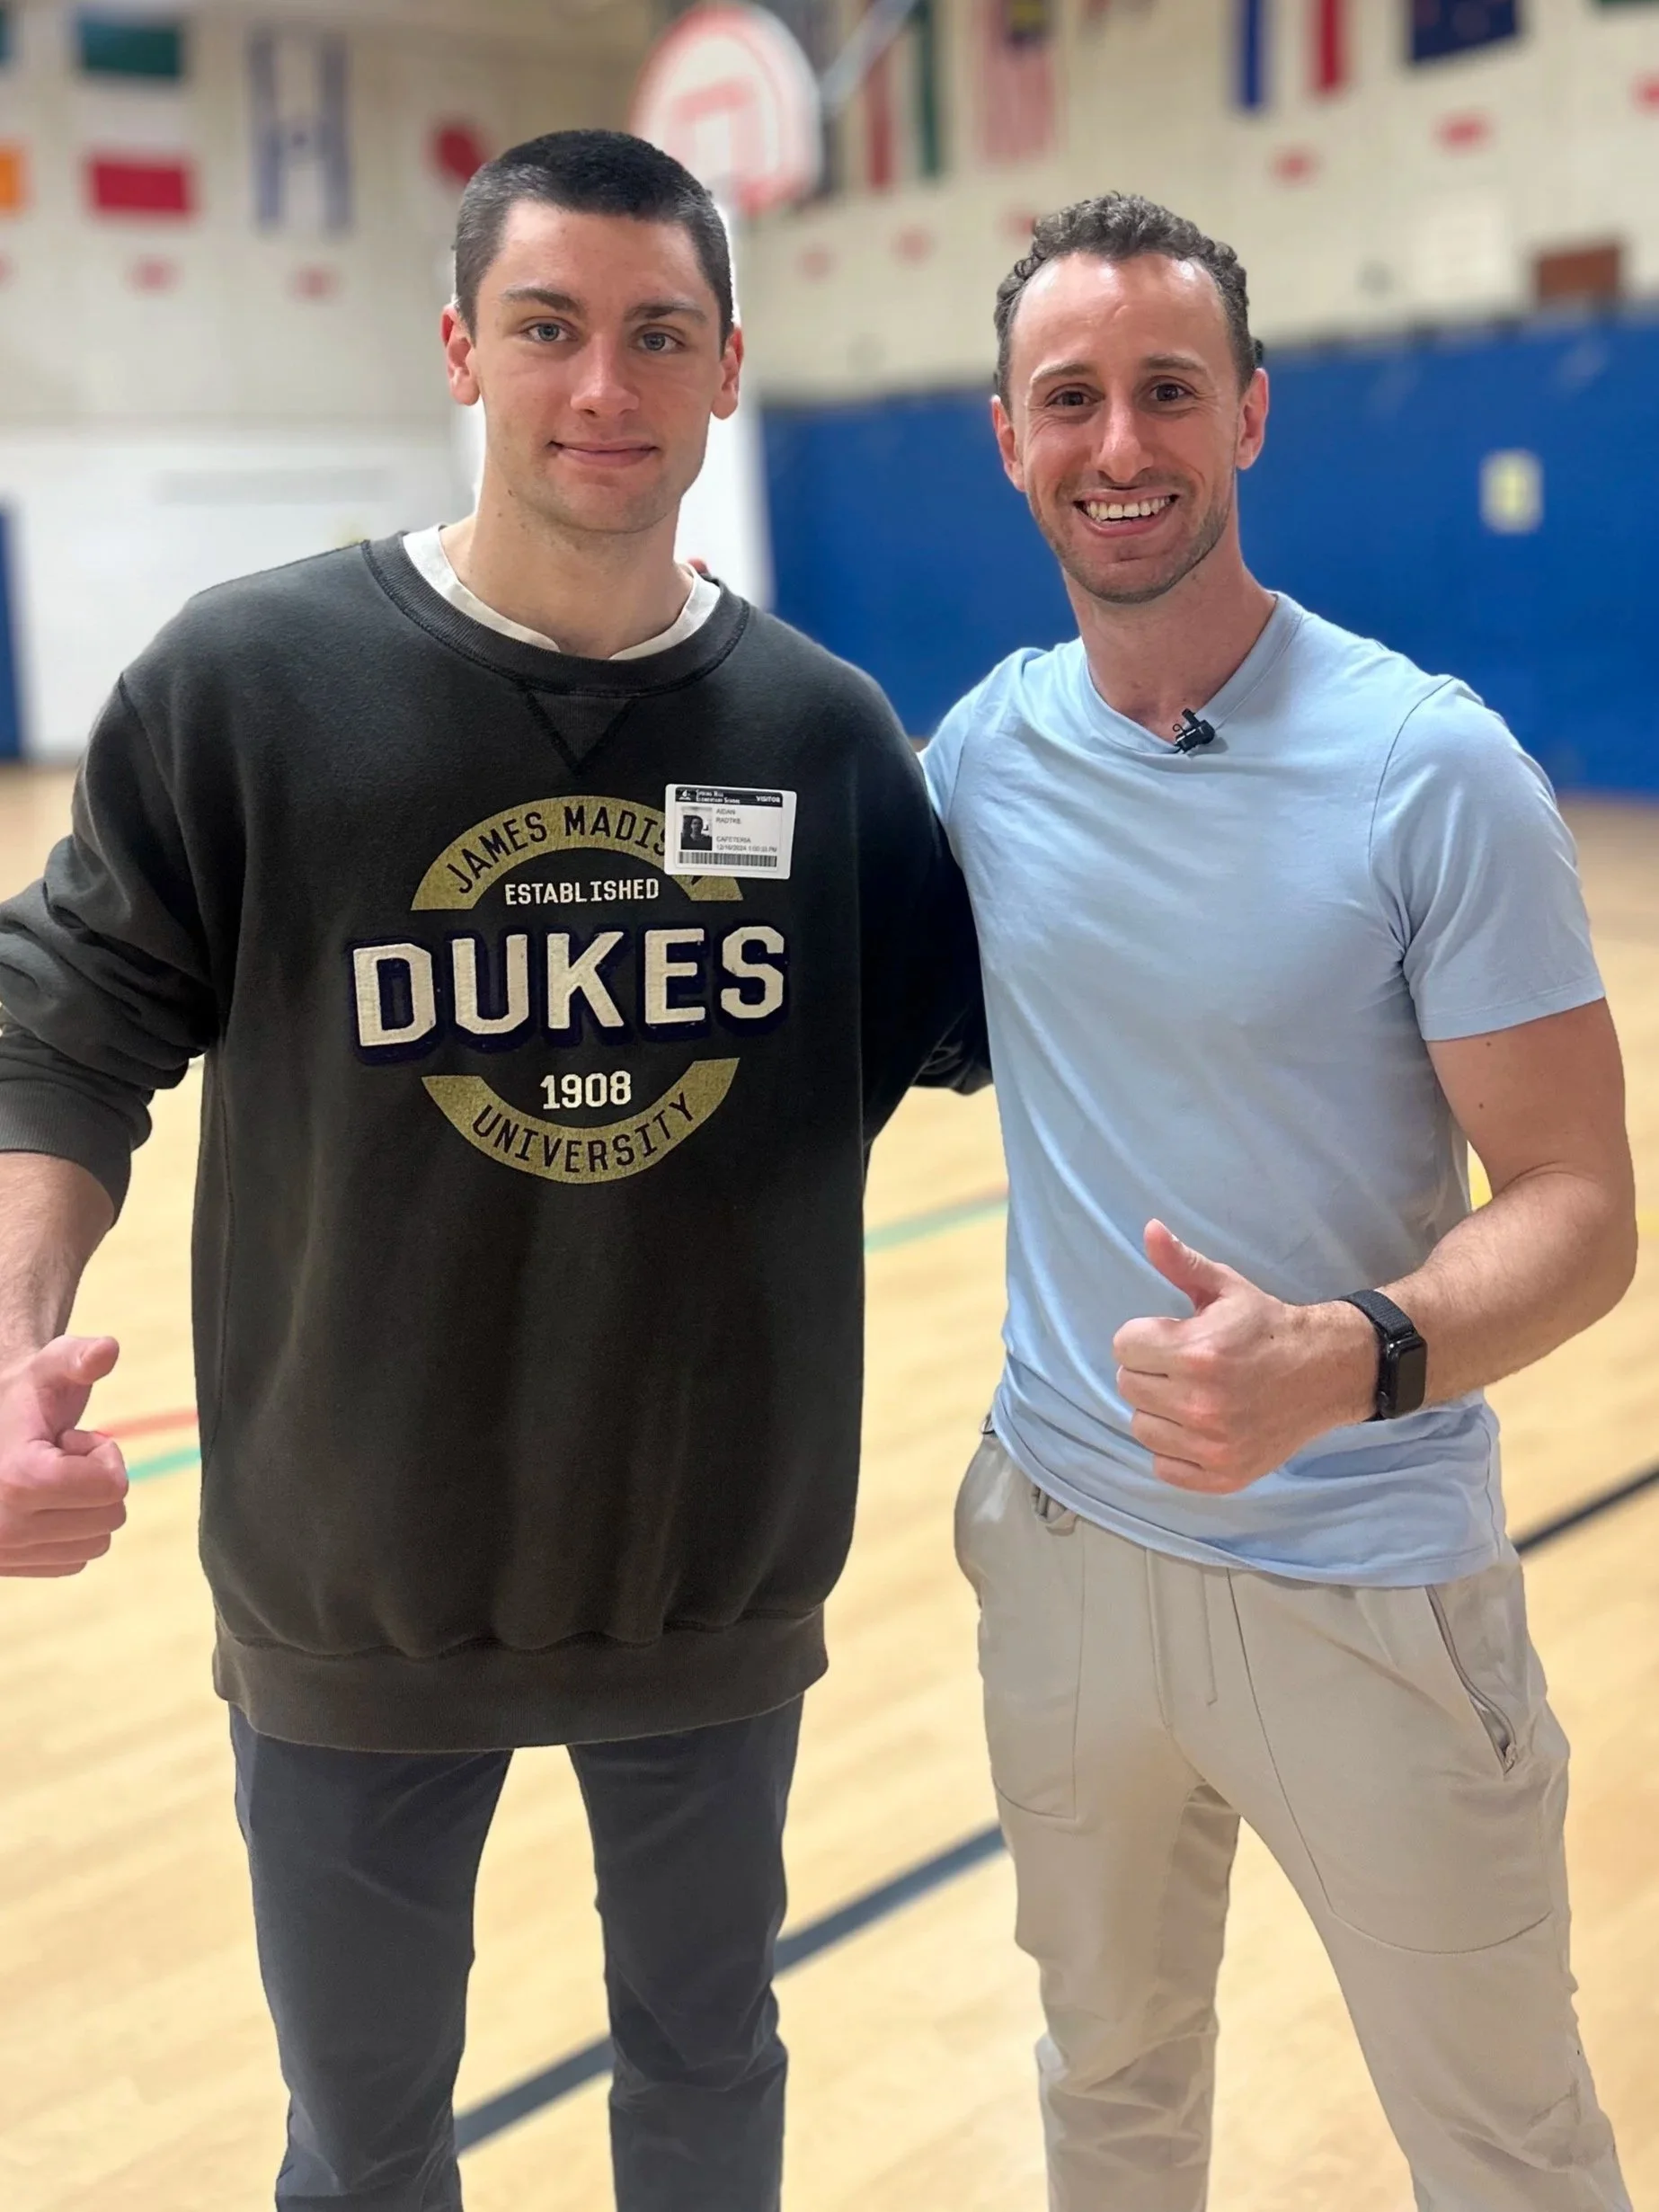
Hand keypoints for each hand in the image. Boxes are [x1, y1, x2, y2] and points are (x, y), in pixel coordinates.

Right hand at [0, 1336, 128, 1576]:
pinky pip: (76, 1559)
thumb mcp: (51, 1366)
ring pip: (97, 1542)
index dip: (103, 1454)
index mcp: (16, 1479)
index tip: (66, 1438)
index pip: (112, 1487)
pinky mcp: (8, 1568)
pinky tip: (39, 1501)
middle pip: (110, 1517)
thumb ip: (80, 1356)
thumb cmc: (22, 1395)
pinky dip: (70, 1531)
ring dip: (83, 1506)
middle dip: (95, 1479)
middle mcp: (4, 1527)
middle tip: (57, 1456)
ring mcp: (3, 1553)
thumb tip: (107, 1349)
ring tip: (47, 1477)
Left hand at [1113, 1223, 1374, 1492]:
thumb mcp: (1226, 1288)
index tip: (1170, 1336)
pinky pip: (1163, 1467)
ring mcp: (1212, 1445)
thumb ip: (1181, 1263)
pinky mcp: (1222, 1475)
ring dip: (1158, 1410)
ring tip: (1190, 1395)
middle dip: (1150, 1370)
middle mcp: (1201, 1403)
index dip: (1144, 1337)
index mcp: (1197, 1353)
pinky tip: (1198, 1427)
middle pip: (1128, 1386)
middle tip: (1183, 1365)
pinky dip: (1174, 1449)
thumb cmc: (1267, 1327)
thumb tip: (1148, 1229)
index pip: (1124, 1347)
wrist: (1325, 1373)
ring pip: (1141, 1426)